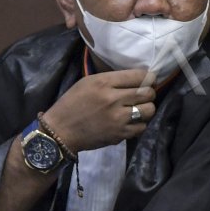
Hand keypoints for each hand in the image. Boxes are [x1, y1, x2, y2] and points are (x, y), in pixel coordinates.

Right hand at [42, 69, 156, 151]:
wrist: (60, 131)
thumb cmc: (72, 103)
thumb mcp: (88, 82)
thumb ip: (112, 79)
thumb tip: (138, 79)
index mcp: (104, 83)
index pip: (139, 76)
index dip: (149, 77)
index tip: (149, 80)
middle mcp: (113, 99)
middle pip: (148, 93)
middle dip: (149, 93)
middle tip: (143, 95)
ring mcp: (118, 118)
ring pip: (149, 110)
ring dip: (147, 108)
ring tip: (139, 109)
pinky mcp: (120, 134)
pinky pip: (142, 127)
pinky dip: (139, 124)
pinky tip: (131, 121)